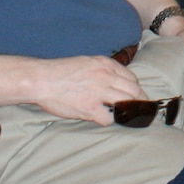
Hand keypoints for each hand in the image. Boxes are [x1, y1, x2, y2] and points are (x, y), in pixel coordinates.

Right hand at [29, 54, 144, 124]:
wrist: (41, 79)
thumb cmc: (60, 71)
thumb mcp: (87, 62)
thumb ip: (103, 70)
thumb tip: (114, 81)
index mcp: (105, 65)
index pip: (132, 78)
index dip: (136, 89)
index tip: (137, 96)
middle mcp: (106, 76)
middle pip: (134, 91)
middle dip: (140, 101)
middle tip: (142, 110)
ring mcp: (99, 92)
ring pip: (127, 103)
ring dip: (129, 112)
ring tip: (128, 117)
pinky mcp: (90, 107)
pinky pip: (109, 118)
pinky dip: (109, 120)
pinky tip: (103, 119)